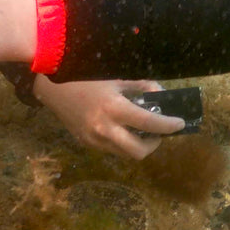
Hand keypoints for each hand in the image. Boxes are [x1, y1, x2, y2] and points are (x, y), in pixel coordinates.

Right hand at [33, 76, 186, 158]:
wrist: (49, 86)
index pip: (150, 124)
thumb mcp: (113, 77)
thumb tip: (161, 94)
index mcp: (113, 108)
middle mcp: (104, 128)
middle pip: (139, 151)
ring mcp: (93, 138)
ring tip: (138, 129)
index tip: (180, 123)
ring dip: (137, 144)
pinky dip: (120, 141)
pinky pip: (110, 149)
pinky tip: (118, 127)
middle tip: (157, 131)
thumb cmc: (82, 76)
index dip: (169, 125)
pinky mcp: (85, 142)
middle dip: (154, 144)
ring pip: (125, 154)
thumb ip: (140, 86)